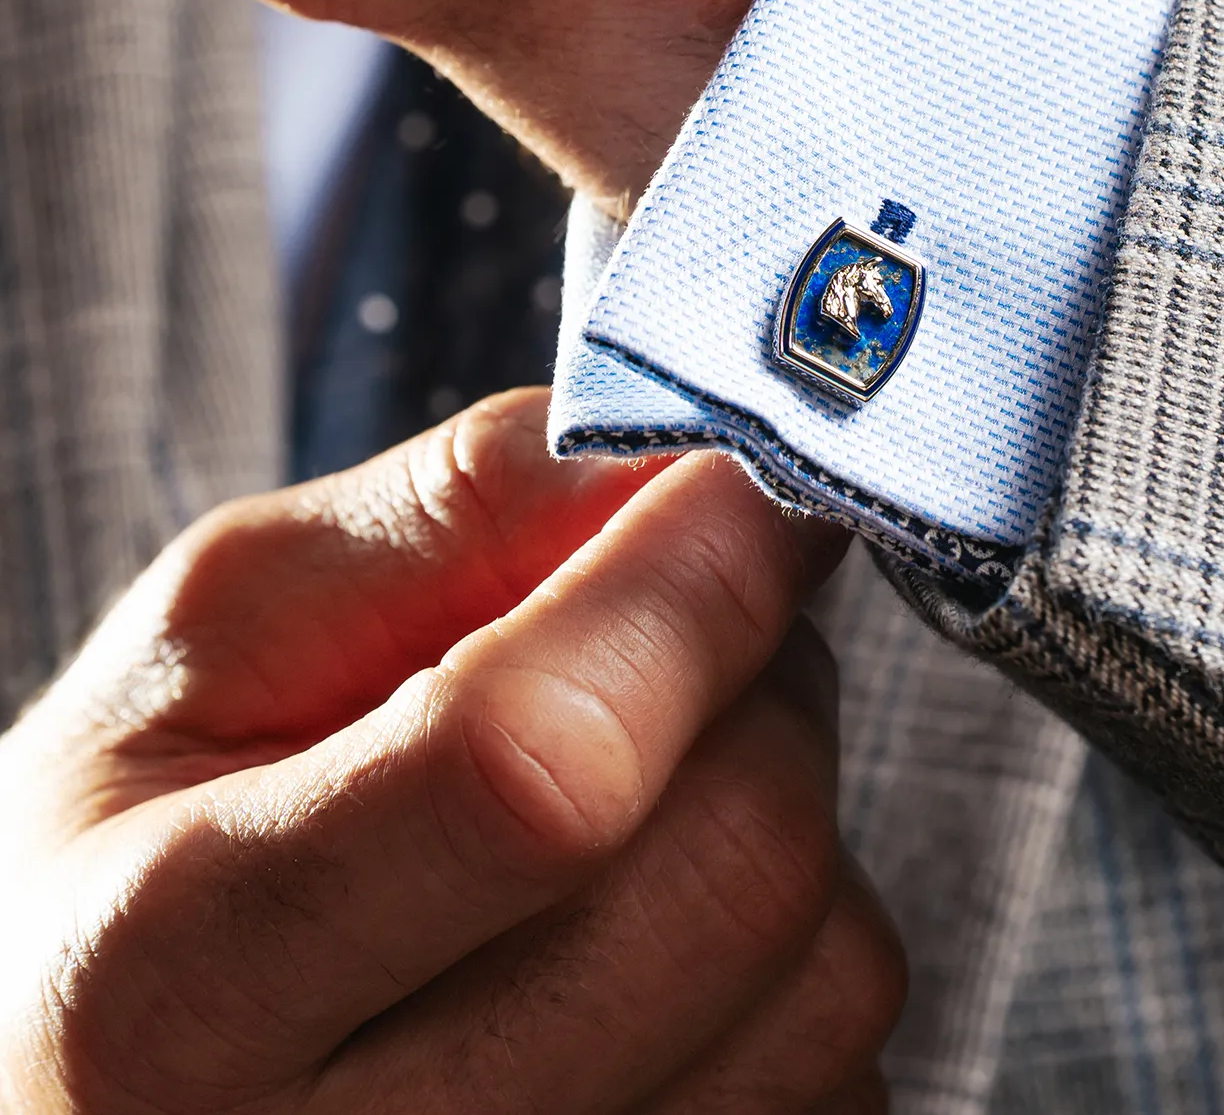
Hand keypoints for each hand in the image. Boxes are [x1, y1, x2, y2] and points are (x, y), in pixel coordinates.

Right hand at [0, 390, 904, 1112]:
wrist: (93, 1085)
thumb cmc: (131, 858)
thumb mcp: (208, 642)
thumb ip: (447, 516)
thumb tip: (676, 459)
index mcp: (174, 986)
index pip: (540, 770)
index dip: (694, 589)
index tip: (757, 483)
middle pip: (737, 869)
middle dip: (759, 682)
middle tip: (682, 623)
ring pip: (830, 973)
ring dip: (790, 815)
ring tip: (647, 785)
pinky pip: (843, 1073)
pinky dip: (792, 957)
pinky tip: (650, 931)